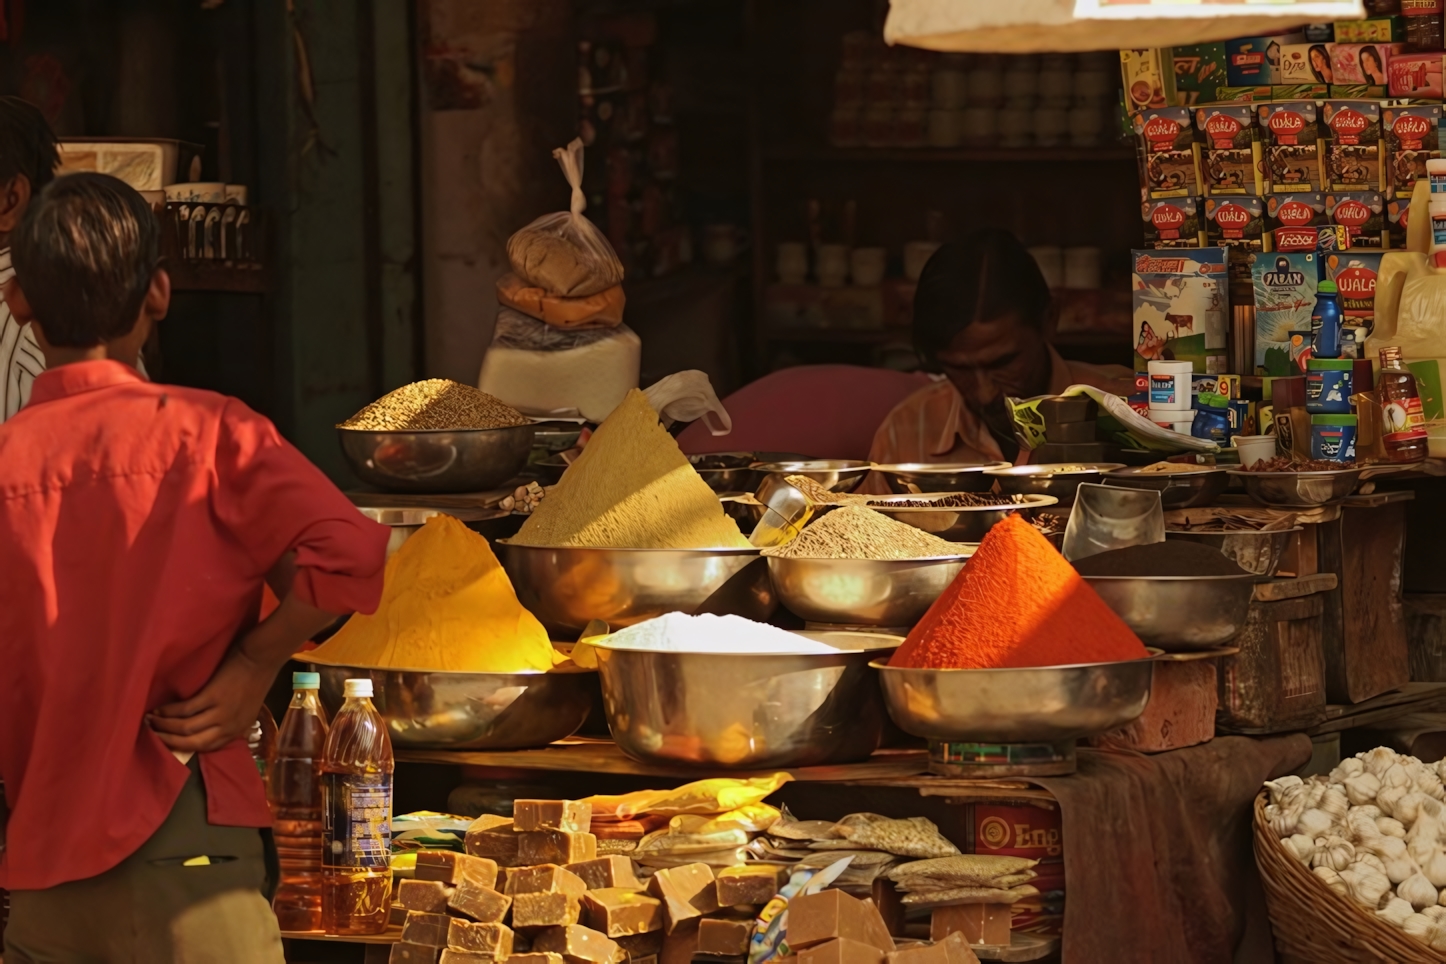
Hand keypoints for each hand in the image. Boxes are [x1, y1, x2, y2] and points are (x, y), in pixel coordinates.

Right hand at [148, 646, 272, 752]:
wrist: (262, 657)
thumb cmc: (255, 677)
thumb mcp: (246, 706)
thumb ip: (229, 719)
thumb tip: (207, 725)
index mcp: (237, 730)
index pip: (206, 747)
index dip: (183, 747)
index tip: (166, 744)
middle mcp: (229, 726)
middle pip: (192, 743)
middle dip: (168, 741)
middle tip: (151, 735)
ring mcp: (221, 713)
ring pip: (185, 728)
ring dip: (164, 726)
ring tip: (149, 721)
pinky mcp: (213, 697)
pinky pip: (185, 710)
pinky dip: (169, 711)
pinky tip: (158, 709)